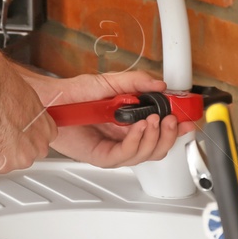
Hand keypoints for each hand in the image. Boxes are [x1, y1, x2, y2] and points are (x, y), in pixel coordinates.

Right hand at [0, 61, 55, 174]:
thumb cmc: (0, 86)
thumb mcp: (23, 98)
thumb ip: (22, 115)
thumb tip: (12, 116)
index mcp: (47, 129)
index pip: (33, 140)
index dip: (15, 134)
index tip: (4, 129)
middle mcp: (37, 146)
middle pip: (18, 152)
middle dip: (2, 144)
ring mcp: (20, 158)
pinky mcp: (0, 164)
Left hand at [18, 66, 188, 169]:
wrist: (50, 101)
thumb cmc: (74, 93)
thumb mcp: (111, 82)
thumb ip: (137, 82)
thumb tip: (161, 85)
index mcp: (129, 122)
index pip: (160, 130)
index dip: (176, 127)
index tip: (187, 118)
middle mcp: (124, 137)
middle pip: (157, 147)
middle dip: (169, 135)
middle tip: (172, 120)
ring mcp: (113, 148)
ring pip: (145, 154)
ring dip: (154, 138)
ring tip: (154, 120)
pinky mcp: (101, 156)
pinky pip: (125, 156)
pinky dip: (136, 142)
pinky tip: (137, 129)